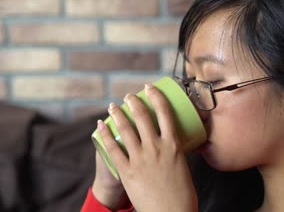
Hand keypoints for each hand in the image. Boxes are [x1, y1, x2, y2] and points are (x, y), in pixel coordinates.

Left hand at [97, 84, 197, 211]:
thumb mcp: (183, 167)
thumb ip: (175, 154)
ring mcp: (140, 159)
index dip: (156, 96)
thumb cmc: (182, 195)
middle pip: (143, 117)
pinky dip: (105, 134)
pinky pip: (113, 148)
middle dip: (134, 102)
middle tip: (128, 96)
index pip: (165, 113)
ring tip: (113, 106)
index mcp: (173, 146)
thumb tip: (172, 146)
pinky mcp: (127, 171)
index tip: (149, 88)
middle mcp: (156, 148)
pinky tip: (101, 125)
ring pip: (126, 129)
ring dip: (118, 114)